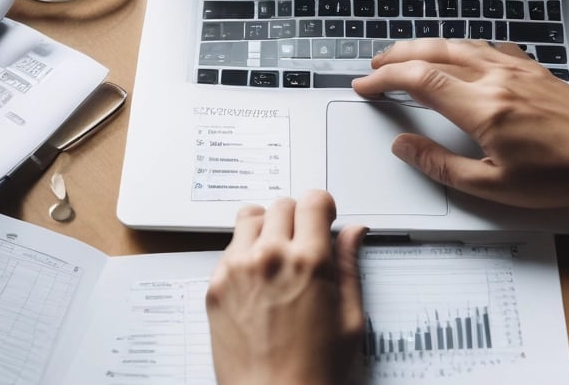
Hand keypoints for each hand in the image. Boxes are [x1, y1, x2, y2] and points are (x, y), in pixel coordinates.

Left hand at [206, 191, 367, 384]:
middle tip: (304, 242)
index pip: (313, 201)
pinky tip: (259, 280)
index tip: (324, 218)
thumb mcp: (349, 318)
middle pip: (282, 205)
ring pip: (250, 218)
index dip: (323, 207)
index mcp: (308, 262)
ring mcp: (236, 270)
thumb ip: (350, 266)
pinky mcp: (215, 287)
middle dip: (297, 217)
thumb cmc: (315, 372)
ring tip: (277, 256)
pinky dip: (244, 253)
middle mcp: (269, 258)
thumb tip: (353, 232)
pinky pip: (229, 249)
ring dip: (267, 228)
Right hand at [351, 39, 568, 226]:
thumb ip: (440, 165)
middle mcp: (497, 80)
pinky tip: (466, 54)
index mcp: (481, 108)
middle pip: (434, 52)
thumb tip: (404, 146)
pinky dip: (467, 47)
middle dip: (398, 55)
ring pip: (462, 45)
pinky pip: (493, 47)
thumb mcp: (490, 186)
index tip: (366, 85)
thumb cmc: (558, 177)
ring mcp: (518, 70)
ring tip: (410, 56)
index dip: (384, 79)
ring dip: (429, 47)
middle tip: (376, 64)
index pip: (419, 80)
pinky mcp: (536, 70)